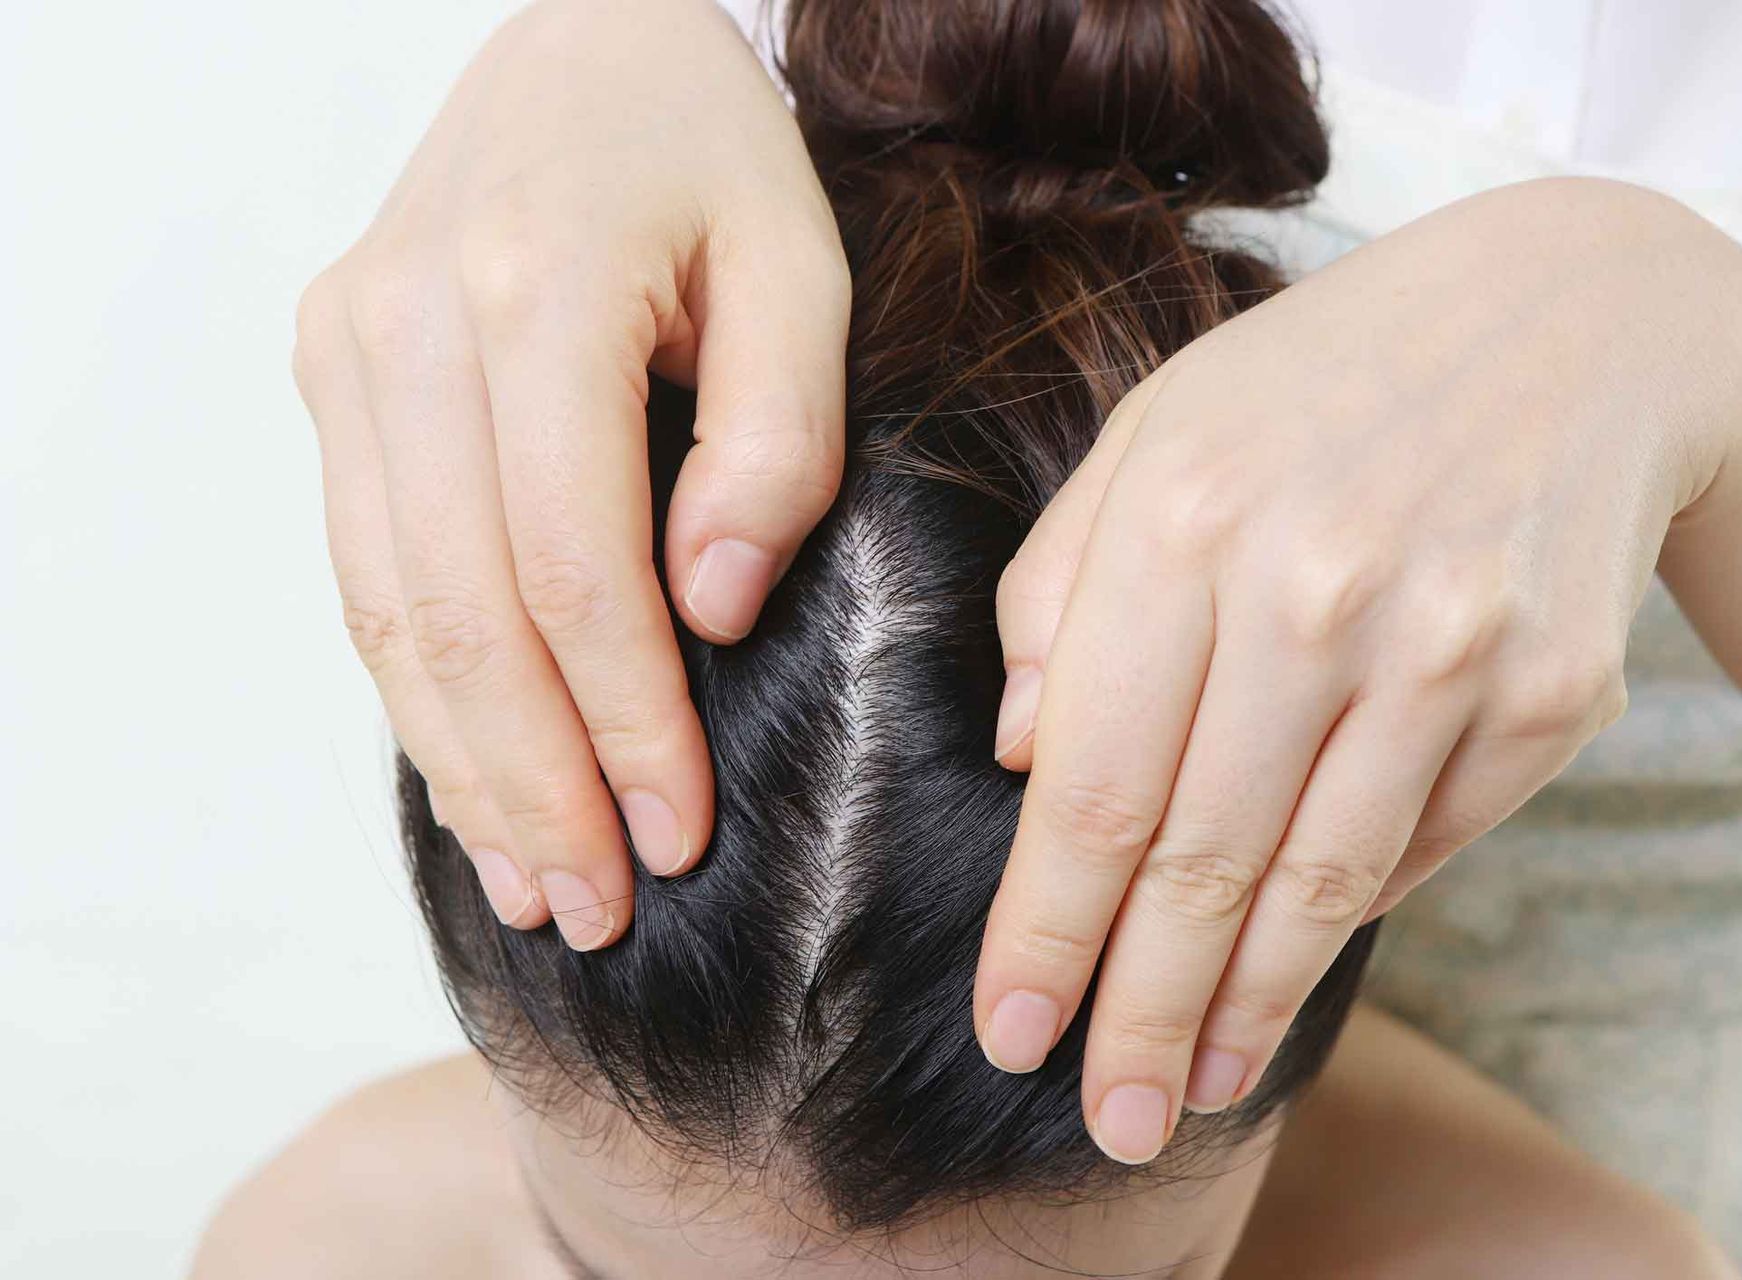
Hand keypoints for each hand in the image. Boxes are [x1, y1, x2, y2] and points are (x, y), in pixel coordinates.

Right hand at [293, 0, 849, 947]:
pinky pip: (366, 567)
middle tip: (601, 910)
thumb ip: (777, 441)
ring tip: (537, 884)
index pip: (572, 566)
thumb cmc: (709, 159)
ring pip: (389, 608)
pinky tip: (474, 777)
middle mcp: (407, 323)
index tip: (680, 831)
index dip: (624, 721)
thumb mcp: (800, 270)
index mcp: (535, 291)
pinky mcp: (333, 373)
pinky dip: (419, 690)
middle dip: (535, 782)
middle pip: (460, 612)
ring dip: (463, 764)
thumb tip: (711, 610)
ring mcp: (348, 349)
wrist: (582, 46)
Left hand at [973, 178, 1741, 1161]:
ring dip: (1246, 1008)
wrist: (1579, 321)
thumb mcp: (1157, 432)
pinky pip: (1428, 843)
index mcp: (1185, 520)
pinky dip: (1355, 916)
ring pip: (1319, 883)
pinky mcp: (1552, 690)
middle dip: (1140, 1015)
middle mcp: (1317, 589)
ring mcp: (1449, 645)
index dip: (1046, 928)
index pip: (1093, 785)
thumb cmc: (1322, 385)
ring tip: (1194, 1089)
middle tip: (1106, 1114)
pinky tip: (1296, 970)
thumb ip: (1062, 585)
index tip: (1010, 1028)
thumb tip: (1026, 755)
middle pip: (1199, 862)